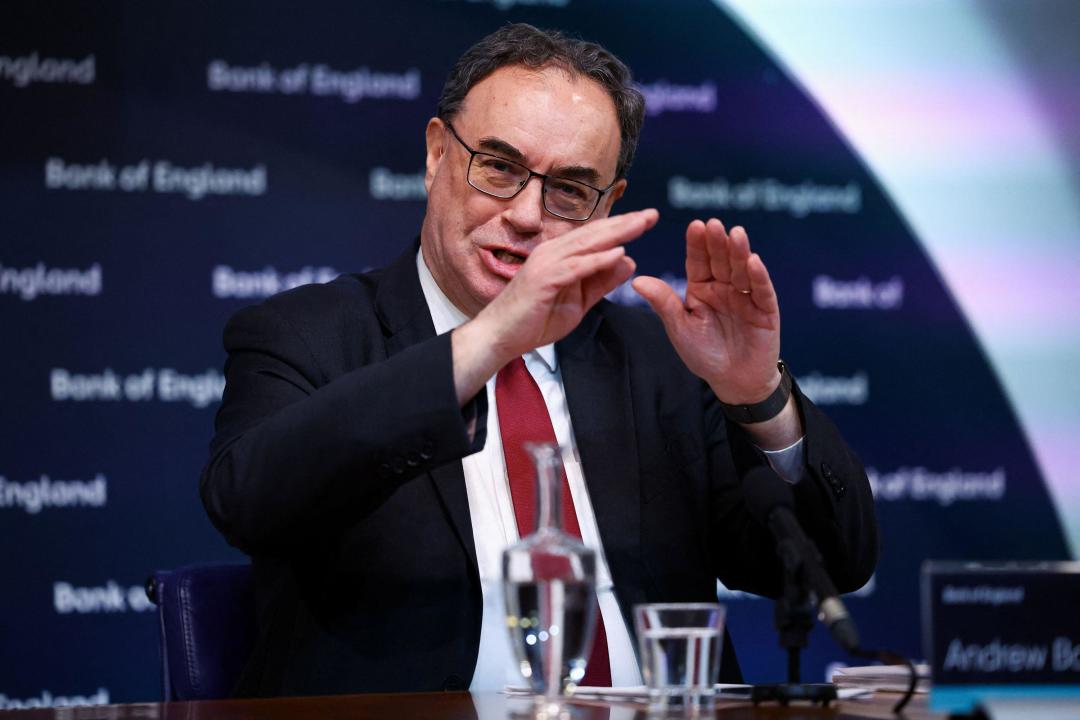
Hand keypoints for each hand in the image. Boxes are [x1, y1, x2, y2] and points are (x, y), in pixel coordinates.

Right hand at [477, 208, 657, 358]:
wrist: (500, 337)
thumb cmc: (534, 320)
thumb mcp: (578, 301)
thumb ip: (601, 281)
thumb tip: (629, 260)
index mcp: (560, 255)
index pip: (596, 236)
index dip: (622, 226)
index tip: (648, 219)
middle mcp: (553, 252)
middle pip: (595, 233)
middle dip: (625, 223)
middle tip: (653, 214)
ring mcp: (547, 263)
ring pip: (587, 244)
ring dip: (616, 233)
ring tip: (641, 224)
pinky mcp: (544, 279)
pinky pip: (576, 267)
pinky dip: (597, 259)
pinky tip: (618, 252)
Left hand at [632, 218, 780, 404]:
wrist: (733, 382)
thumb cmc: (703, 353)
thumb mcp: (679, 328)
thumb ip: (663, 303)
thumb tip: (637, 280)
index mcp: (701, 288)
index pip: (698, 261)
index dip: (697, 244)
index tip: (695, 226)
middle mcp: (724, 287)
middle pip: (721, 260)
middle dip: (717, 242)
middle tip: (714, 224)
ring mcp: (746, 296)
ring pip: (742, 270)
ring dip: (739, 252)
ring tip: (736, 233)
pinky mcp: (765, 310)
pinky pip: (762, 291)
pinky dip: (758, 277)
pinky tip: (753, 261)